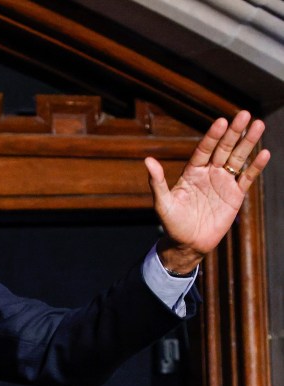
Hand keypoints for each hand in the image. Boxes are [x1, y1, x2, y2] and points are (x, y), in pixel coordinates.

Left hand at [145, 110, 270, 273]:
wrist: (187, 243)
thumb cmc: (172, 223)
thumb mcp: (163, 203)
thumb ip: (157, 182)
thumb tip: (148, 160)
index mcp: (191, 172)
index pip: (204, 149)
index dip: (213, 136)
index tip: (221, 121)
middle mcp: (208, 173)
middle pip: (224, 148)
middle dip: (234, 132)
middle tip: (245, 114)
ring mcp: (223, 183)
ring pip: (238, 158)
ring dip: (248, 143)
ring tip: (259, 125)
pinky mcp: (235, 196)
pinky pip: (247, 178)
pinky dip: (256, 166)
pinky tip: (264, 153)